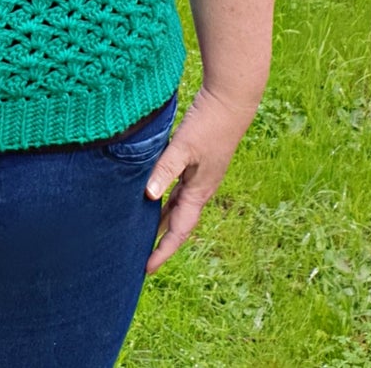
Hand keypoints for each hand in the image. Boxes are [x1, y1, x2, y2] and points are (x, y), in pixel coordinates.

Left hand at [142, 85, 256, 272]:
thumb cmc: (208, 124)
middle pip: (178, 222)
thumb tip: (148, 197)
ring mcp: (200, 176)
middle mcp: (201, 188)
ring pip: (177, 205)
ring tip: (141, 230)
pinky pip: (179, 188)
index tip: (146, 268)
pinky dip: (165, 195)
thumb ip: (165, 169)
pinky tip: (153, 192)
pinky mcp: (197, 161)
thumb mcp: (183, 147)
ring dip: (162, 218)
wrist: (230, 101)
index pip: (179, 230)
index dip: (162, 250)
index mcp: (199, 191)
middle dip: (161, 239)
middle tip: (140, 254)